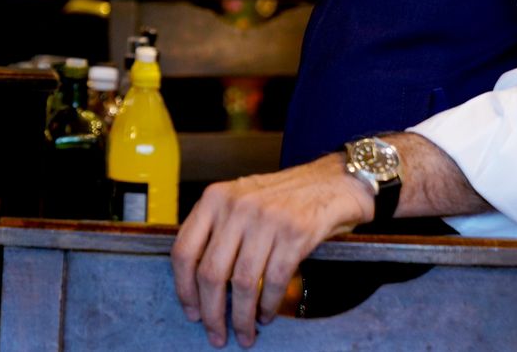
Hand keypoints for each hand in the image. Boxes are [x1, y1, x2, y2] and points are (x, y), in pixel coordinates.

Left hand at [171, 154, 373, 347]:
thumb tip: (198, 285)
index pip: (184, 250)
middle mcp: (236, 206)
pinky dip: (267, 306)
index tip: (191, 311)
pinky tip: (266, 315)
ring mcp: (266, 219)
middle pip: (211, 272)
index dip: (184, 288)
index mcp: (214, 198)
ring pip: (242, 283)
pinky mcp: (295, 233)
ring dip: (241, 317)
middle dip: (212, 313)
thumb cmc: (283, 196)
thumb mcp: (240, 200)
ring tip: (244, 334)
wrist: (332, 182)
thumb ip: (217, 230)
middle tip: (216, 335)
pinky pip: (273, 281)